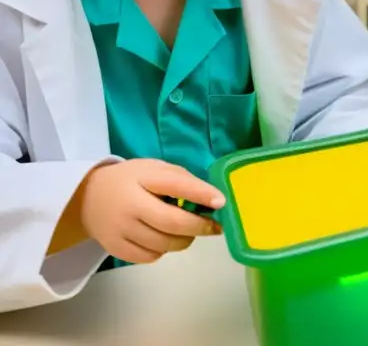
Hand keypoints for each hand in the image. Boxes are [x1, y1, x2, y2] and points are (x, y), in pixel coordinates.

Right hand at [73, 160, 224, 263]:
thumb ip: (182, 180)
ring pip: (165, 244)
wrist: (86, 198)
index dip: (201, 194)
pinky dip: (164, 250)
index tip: (221, 202)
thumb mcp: (154, 169)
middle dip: (200, 226)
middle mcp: (129, 206)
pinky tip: (163, 238)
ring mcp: (120, 231)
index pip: (175, 185)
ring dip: (185, 239)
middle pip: (172, 223)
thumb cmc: (131, 181)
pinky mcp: (116, 249)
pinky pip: (151, 257)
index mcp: (141, 179)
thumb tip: (212, 199)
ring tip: (187, 230)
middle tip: (216, 226)